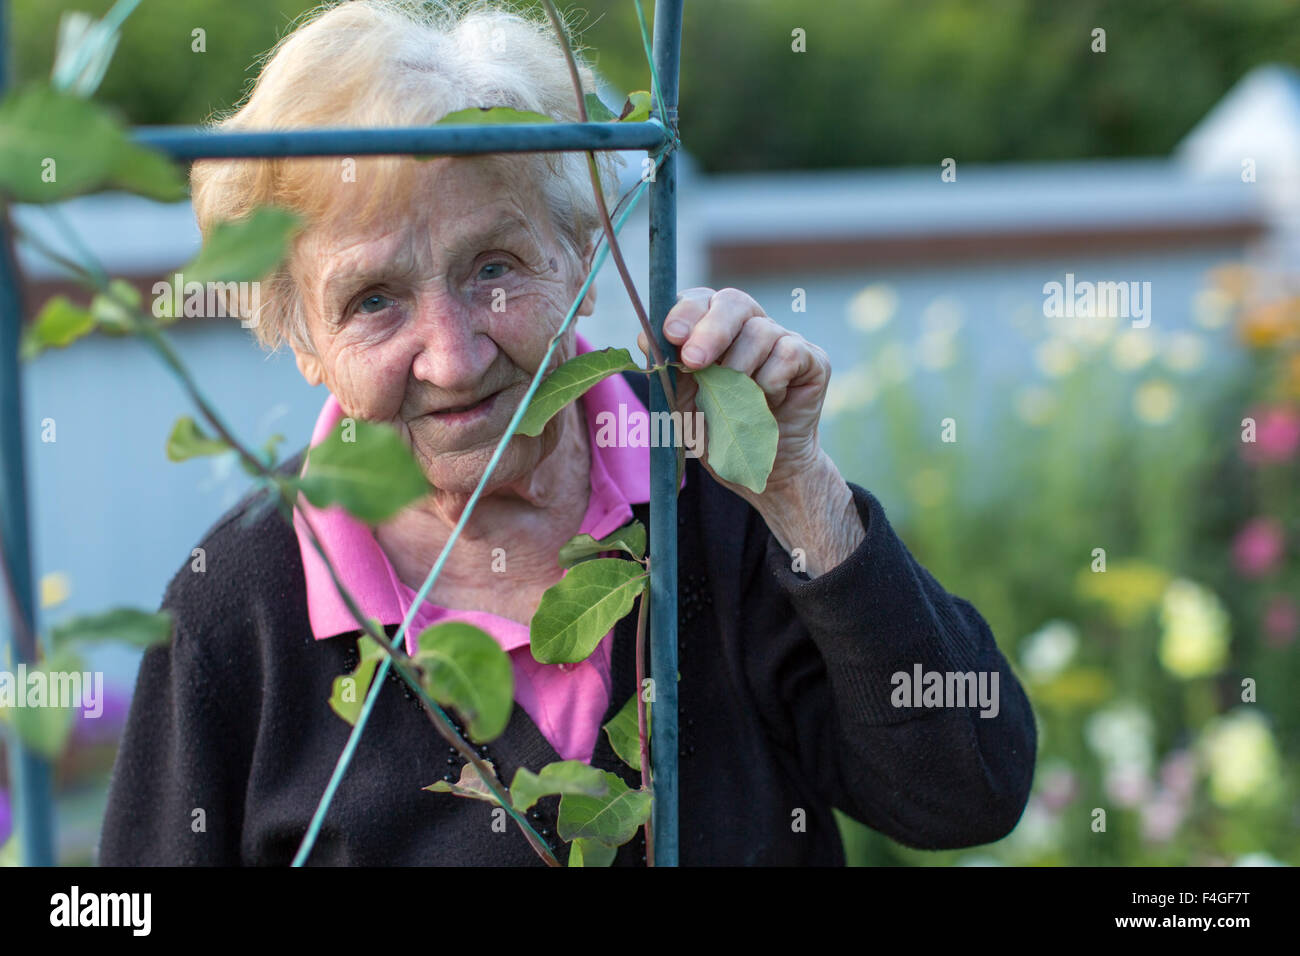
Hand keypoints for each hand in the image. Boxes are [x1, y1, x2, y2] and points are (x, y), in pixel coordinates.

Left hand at [637, 286, 829, 499]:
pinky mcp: (811, 357)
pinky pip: (787, 354)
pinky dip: (770, 383)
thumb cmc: (718, 429)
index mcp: (712, 327)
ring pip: (759, 332)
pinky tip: (768, 402)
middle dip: (710, 331)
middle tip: (694, 362)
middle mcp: (748, 324)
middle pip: (733, 302)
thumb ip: (666, 370)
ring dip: (739, 373)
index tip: (671, 336)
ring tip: (735, 404)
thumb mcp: (683, 402)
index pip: (698, 300)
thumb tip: (644, 338)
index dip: (685, 312)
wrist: (760, 467)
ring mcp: (783, 337)